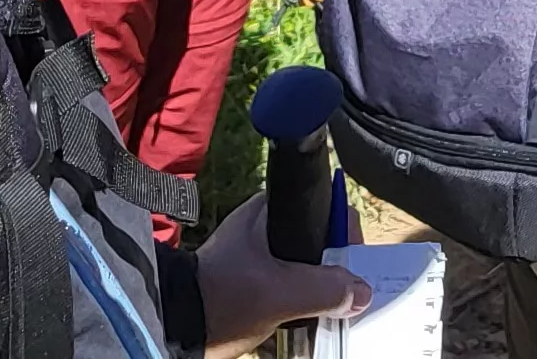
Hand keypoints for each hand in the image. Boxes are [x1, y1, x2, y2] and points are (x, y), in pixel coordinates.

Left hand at [195, 196, 372, 353]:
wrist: (175, 328)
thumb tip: (361, 292)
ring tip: (323, 311)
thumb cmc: (219, 299)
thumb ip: (325, 289)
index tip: (351, 267)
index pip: (326, 209)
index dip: (345, 238)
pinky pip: (291, 283)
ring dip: (317, 289)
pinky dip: (301, 300)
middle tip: (340, 296)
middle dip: (333, 269)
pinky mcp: (252, 278)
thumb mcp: (280, 295)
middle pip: (319, 241)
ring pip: (306, 265)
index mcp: (270, 210)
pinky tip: (305, 318)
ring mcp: (258, 253)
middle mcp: (265, 225)